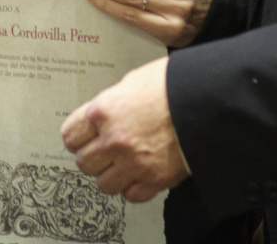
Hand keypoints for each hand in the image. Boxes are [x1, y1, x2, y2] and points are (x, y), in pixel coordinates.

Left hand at [62, 57, 188, 201]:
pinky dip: (133, 187)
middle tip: (103, 151)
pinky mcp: (155, 178)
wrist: (207, 100)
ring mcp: (133, 162)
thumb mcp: (132, 81)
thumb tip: (102, 114)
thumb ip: (111, 102)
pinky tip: (139, 174)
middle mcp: (113, 140)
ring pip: (104, 184)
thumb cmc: (174, 84)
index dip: (78, 137)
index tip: (82, 139)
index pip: (70, 136)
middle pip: (84, 163)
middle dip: (93, 157)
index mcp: (103, 112)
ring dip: (111, 175)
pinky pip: (131, 195)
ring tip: (121, 165)